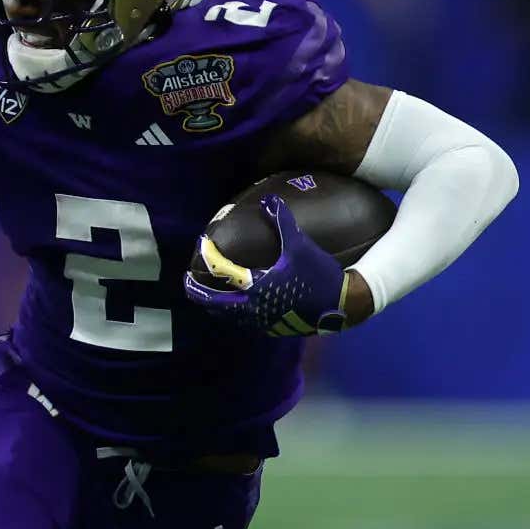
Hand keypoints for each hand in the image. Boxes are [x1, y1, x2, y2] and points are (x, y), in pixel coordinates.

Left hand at [183, 194, 348, 335]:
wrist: (342, 306)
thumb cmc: (319, 274)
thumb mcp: (300, 246)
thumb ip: (283, 221)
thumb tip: (269, 199)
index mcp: (256, 286)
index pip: (221, 271)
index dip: (209, 256)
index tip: (202, 246)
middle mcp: (253, 308)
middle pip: (213, 303)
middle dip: (197, 292)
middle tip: (187, 282)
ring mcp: (261, 322)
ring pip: (227, 317)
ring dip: (214, 305)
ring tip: (207, 295)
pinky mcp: (271, 329)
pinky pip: (242, 323)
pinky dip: (231, 314)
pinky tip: (234, 306)